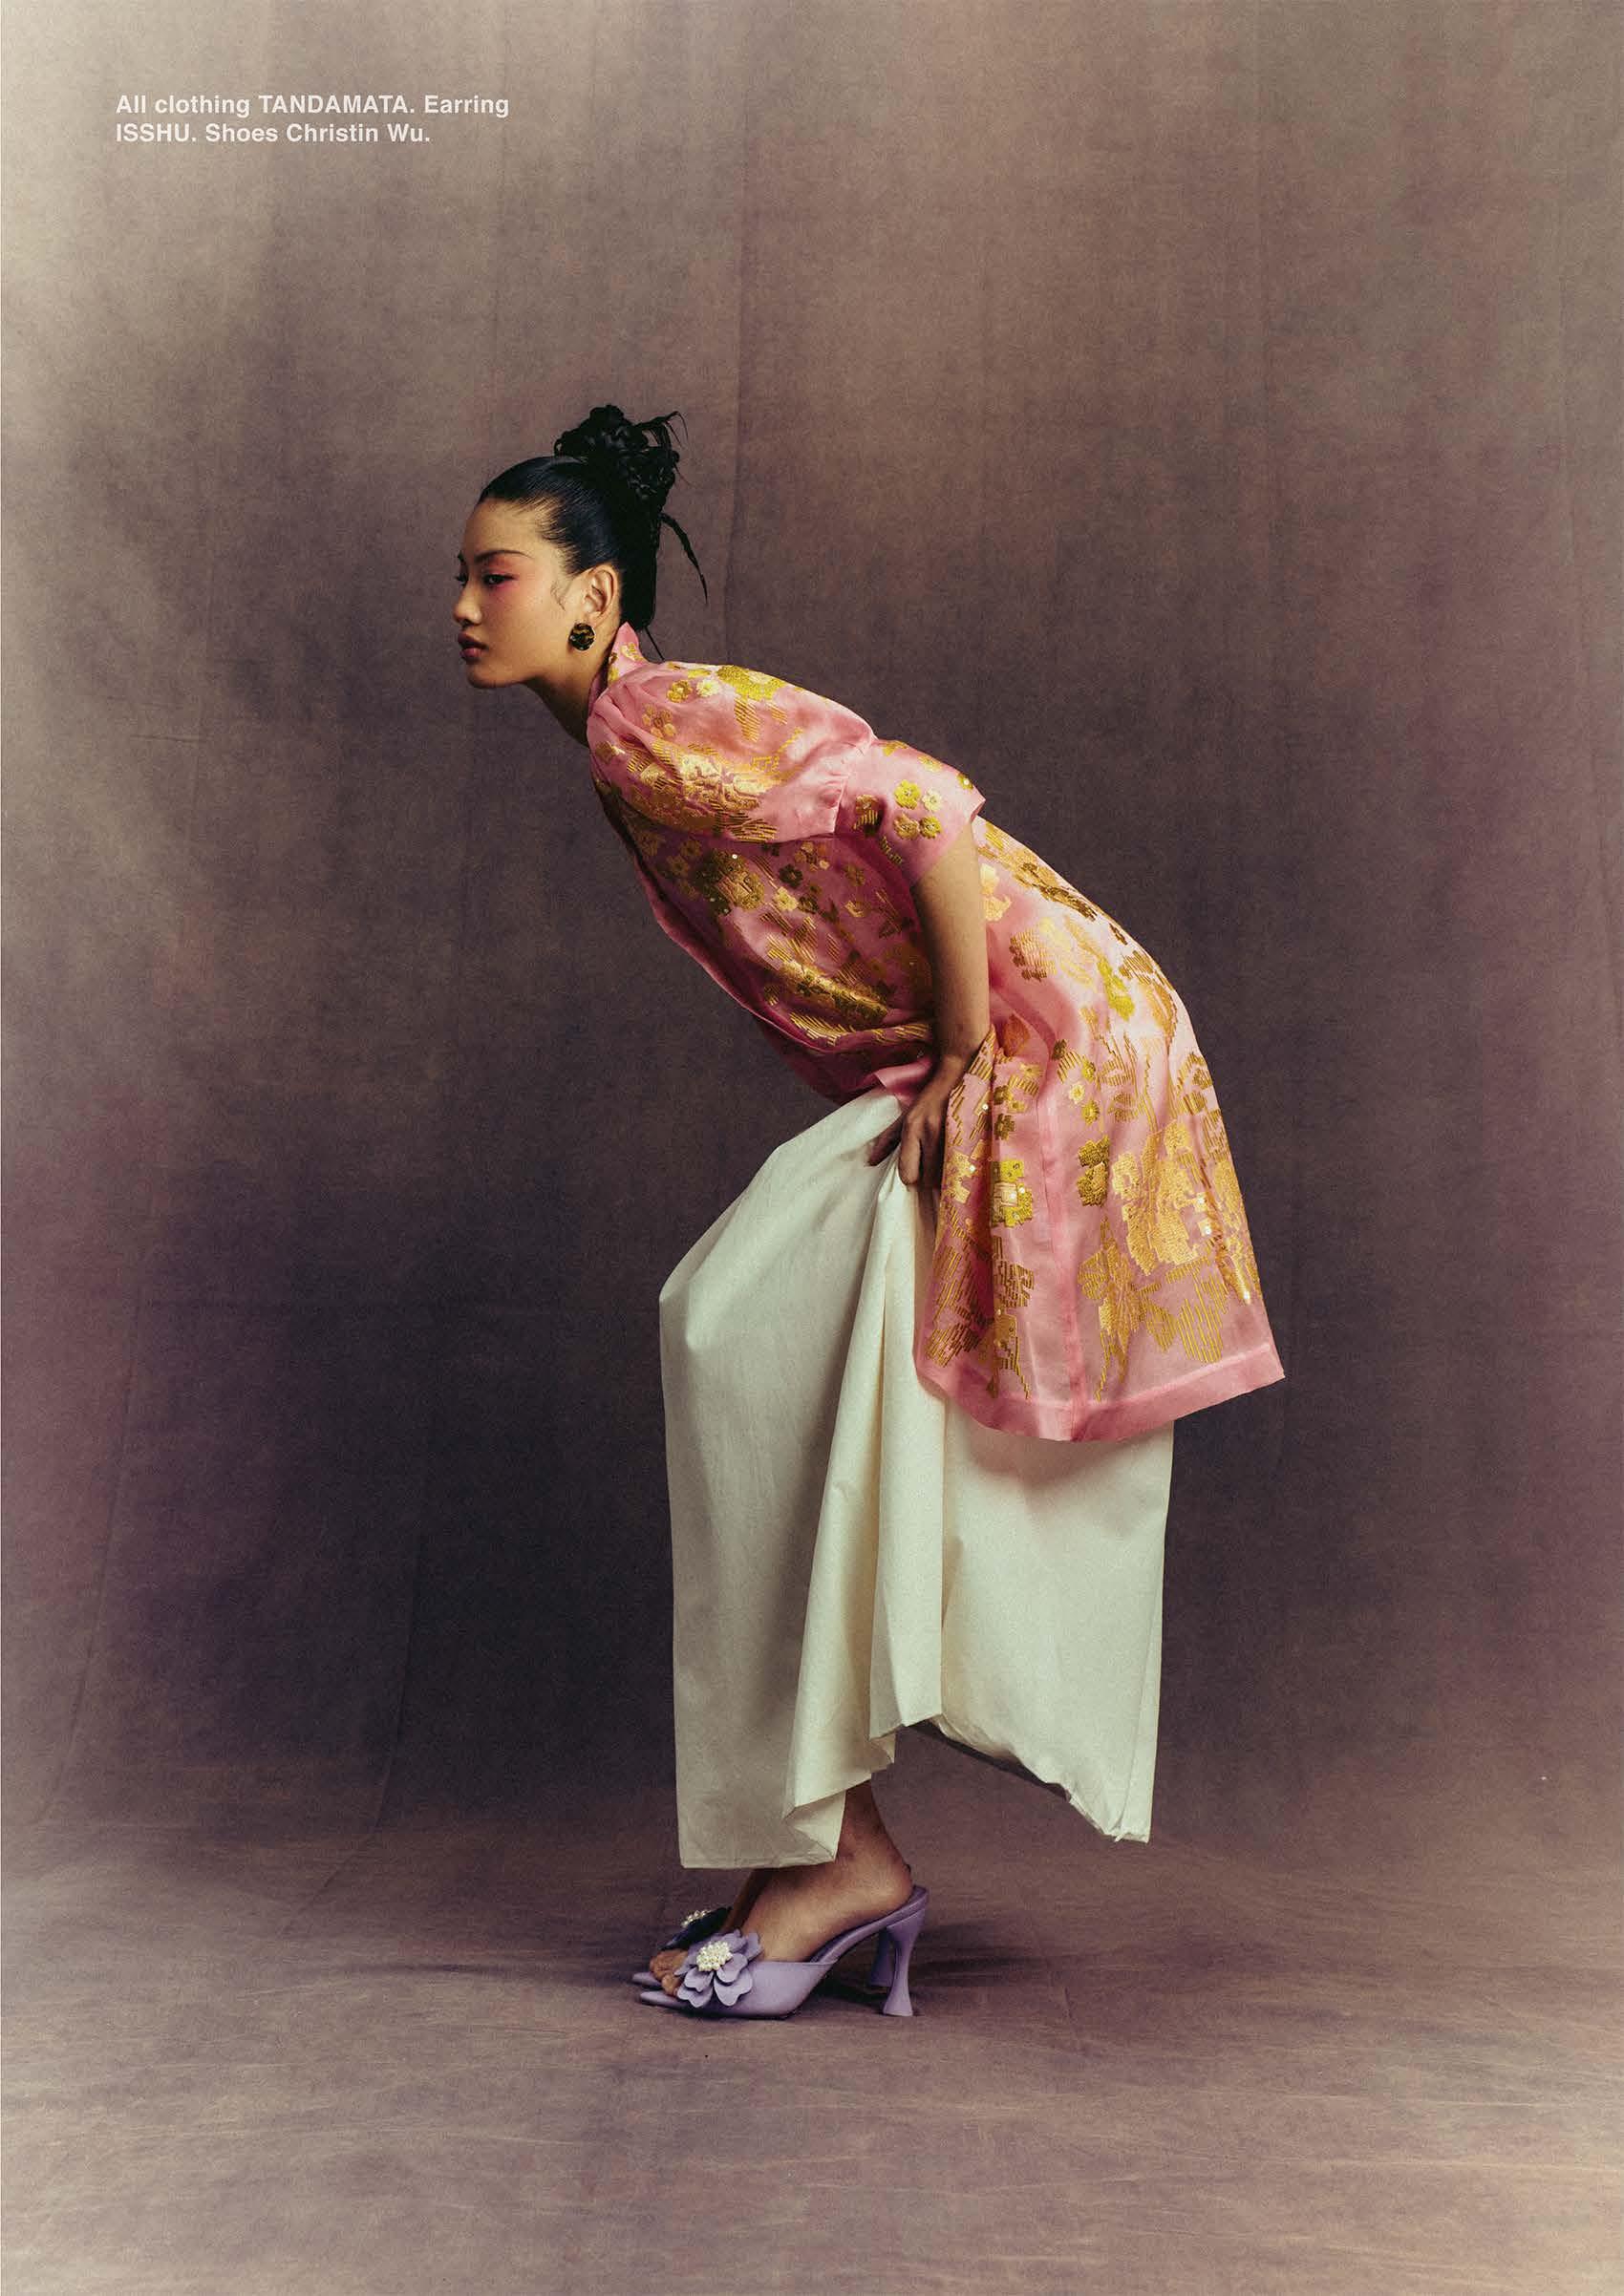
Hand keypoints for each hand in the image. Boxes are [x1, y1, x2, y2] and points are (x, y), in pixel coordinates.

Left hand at [866, 1067, 961, 1187]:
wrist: (956, 1079)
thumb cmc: (927, 1101)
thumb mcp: (904, 1117)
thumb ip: (887, 1140)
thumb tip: (871, 1162)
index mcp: (912, 1128)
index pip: (908, 1173)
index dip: (911, 1178)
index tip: (914, 1174)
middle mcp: (930, 1133)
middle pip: (928, 1179)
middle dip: (927, 1180)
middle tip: (928, 1170)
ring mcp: (951, 1136)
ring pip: (944, 1176)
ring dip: (942, 1176)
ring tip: (941, 1163)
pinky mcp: (967, 1137)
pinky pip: (959, 1167)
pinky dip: (955, 1168)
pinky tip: (955, 1160)